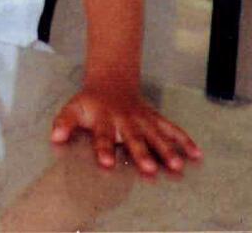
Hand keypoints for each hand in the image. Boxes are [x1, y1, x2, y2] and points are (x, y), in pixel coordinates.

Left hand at [50, 83, 200, 175]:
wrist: (111, 83)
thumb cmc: (90, 103)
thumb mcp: (73, 109)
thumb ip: (64, 123)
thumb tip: (54, 138)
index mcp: (104, 119)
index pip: (103, 135)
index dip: (104, 148)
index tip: (106, 163)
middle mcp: (125, 120)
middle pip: (134, 138)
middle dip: (141, 153)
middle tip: (149, 169)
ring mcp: (143, 120)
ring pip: (156, 135)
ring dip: (167, 150)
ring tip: (177, 165)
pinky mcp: (156, 119)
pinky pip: (172, 129)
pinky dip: (185, 140)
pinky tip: (197, 154)